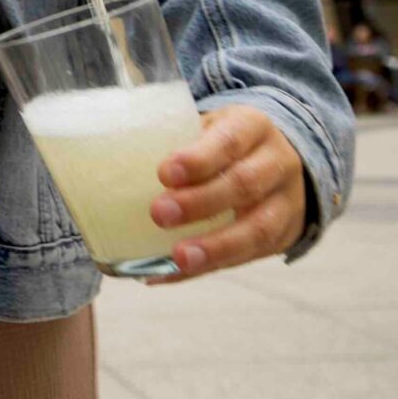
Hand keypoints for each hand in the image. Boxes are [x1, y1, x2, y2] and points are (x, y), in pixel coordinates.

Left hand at [147, 105, 307, 281]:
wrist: (283, 158)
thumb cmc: (227, 141)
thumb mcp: (211, 125)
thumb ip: (175, 137)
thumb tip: (110, 155)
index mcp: (253, 127)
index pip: (230, 140)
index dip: (199, 159)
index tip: (164, 173)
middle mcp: (277, 164)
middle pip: (244, 184)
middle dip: (201, 203)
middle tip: (159, 213)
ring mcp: (286, 204)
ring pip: (257, 229)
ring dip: (215, 247)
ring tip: (178, 258)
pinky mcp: (283, 238)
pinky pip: (247, 258)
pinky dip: (206, 268)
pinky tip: (169, 273)